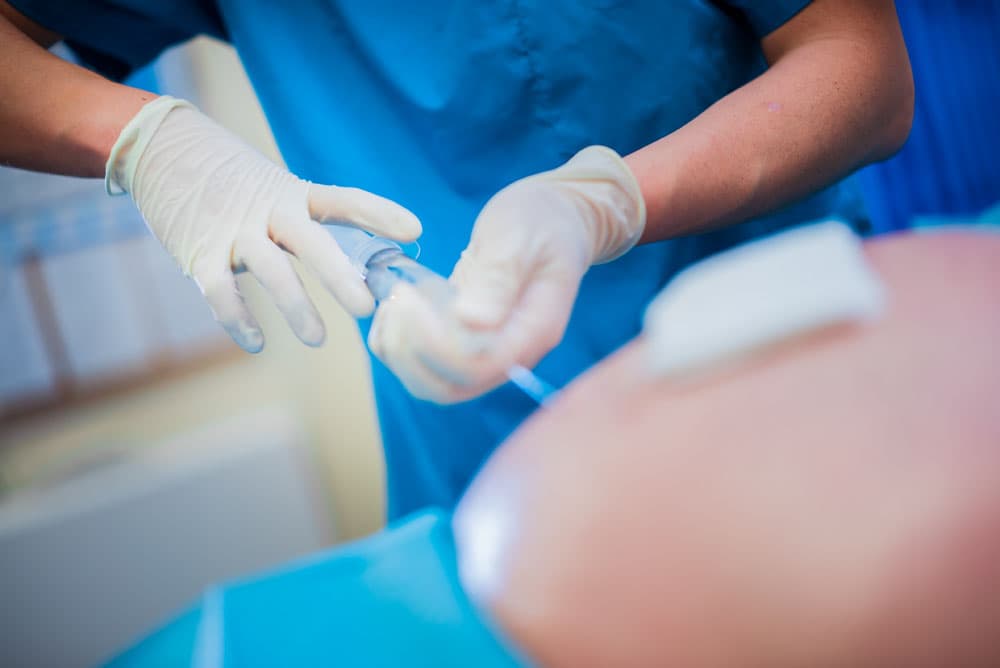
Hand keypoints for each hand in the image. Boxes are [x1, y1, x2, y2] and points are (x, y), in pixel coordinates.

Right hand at [106, 96, 420, 351]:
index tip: (414, 229)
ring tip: (318, 339)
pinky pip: (220, 291)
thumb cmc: (230, 177)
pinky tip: (257, 343)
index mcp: (292, 193)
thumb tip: (363, 254)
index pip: (342, 200)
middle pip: (311, 240)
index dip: (378, 213)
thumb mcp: (275, 187)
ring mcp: (233, 231)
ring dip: (295, 306)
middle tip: (366, 307)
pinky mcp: (198, 252)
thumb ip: (311, 219)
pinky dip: (238, 319)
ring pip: (270, 270)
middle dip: (339, 275)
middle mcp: (268, 211)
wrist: (157, 147)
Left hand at [369, 146, 644, 402]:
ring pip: (432, 383)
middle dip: (409, 354)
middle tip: (396, 300)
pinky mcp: (464, 343)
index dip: (435, 344)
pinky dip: (397, 343)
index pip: (480, 365)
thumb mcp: (520, 235)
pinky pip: (424, 365)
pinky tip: (394, 304)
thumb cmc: (540, 220)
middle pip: (450, 387)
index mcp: (533, 330)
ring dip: (399, 351)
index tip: (408, 297)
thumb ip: (498, 277)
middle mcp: (511, 353)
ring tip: (393, 299)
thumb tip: (472, 322)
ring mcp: (487, 353)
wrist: (556, 219)